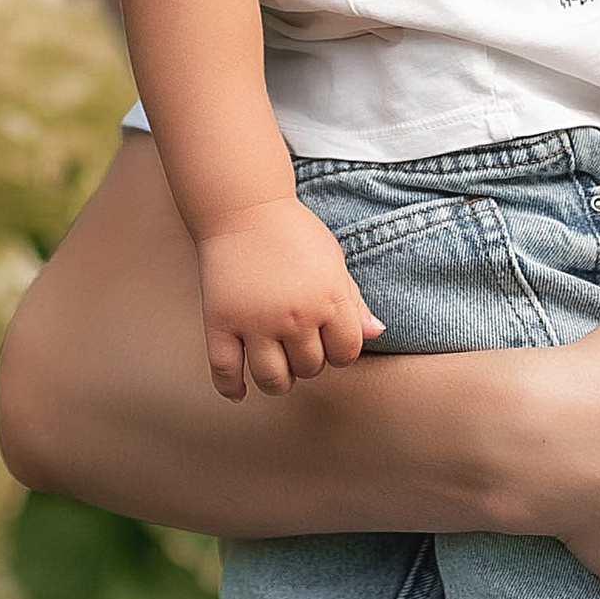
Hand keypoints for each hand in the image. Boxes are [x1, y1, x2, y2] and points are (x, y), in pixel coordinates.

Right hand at [198, 200, 382, 401]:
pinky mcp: (221, 322)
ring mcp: (256, 321)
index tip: (327, 343)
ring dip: (278, 382)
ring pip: (273, 379)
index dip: (340, 353)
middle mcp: (295, 315)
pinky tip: (240, 390)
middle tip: (298, 345)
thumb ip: (354, 302)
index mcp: (329, 299)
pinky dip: (232, 388)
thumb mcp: (334, 262)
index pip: (346, 353)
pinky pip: (225, 371)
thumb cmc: (294, 233)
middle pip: (310, 368)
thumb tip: (378, 334)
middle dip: (308, 362)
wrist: (243, 208)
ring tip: (276, 369)